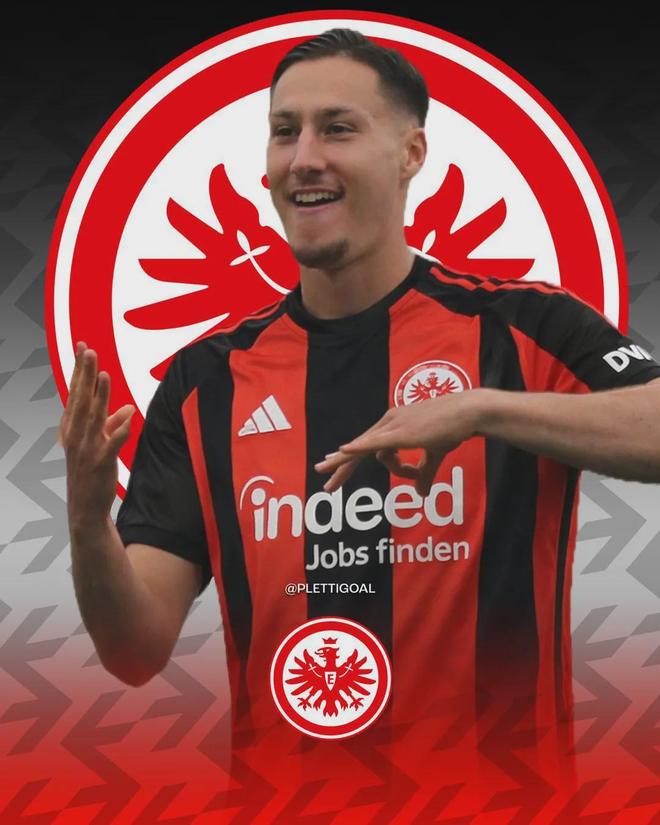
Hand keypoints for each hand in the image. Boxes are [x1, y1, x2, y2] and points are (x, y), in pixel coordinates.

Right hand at [60, 342, 134, 530]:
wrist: (85, 507)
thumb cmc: (91, 472)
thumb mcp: (98, 444)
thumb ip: (111, 425)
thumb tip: (127, 409)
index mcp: (73, 428)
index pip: (77, 393)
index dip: (81, 370)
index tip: (84, 347)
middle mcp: (76, 435)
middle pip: (82, 399)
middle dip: (85, 374)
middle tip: (88, 350)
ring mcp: (87, 448)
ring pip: (94, 417)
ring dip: (99, 395)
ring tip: (103, 374)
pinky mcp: (100, 463)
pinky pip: (111, 443)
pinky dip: (119, 429)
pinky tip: (128, 414)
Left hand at [314, 392, 480, 495]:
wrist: (468, 412)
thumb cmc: (453, 428)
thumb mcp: (435, 454)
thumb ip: (424, 473)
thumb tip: (420, 493)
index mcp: (393, 424)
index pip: (366, 445)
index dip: (348, 458)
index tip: (332, 467)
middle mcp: (388, 422)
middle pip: (358, 448)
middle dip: (341, 468)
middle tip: (326, 486)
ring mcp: (393, 425)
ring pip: (367, 450)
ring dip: (381, 469)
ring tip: (404, 474)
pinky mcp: (400, 431)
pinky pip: (374, 442)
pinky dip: (357, 447)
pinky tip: (343, 451)